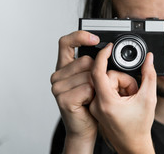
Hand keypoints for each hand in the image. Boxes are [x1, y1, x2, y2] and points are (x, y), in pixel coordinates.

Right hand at [50, 31, 99, 152]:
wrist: (84, 127)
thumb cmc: (89, 103)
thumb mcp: (90, 79)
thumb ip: (91, 64)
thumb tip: (105, 48)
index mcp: (64, 67)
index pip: (66, 42)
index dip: (80, 36)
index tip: (95, 39)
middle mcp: (58, 75)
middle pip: (85, 60)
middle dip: (96, 73)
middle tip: (93, 88)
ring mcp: (58, 87)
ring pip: (89, 75)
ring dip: (96, 87)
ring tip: (90, 97)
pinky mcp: (64, 98)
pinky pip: (88, 88)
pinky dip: (94, 95)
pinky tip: (88, 103)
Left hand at [89, 43, 156, 153]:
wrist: (133, 145)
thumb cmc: (139, 127)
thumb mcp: (149, 98)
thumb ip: (149, 74)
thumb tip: (149, 58)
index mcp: (106, 102)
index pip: (97, 72)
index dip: (103, 56)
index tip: (110, 47)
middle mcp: (96, 104)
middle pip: (107, 77)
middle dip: (123, 80)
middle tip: (133, 92)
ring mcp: (95, 107)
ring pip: (106, 83)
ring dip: (120, 86)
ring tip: (130, 99)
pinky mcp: (96, 108)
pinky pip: (104, 90)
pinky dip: (116, 91)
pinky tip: (124, 101)